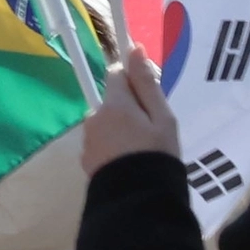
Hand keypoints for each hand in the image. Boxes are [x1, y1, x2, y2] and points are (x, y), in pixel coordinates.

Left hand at [78, 41, 182, 172]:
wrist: (138, 201)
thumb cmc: (156, 155)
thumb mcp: (162, 118)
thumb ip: (146, 83)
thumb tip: (134, 48)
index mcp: (114, 104)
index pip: (116, 74)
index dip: (132, 81)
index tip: (147, 98)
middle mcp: (95, 117)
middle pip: (111, 101)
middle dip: (128, 110)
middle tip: (151, 132)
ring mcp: (88, 140)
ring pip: (105, 124)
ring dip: (119, 130)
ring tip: (141, 152)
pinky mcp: (86, 161)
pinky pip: (101, 144)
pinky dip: (112, 149)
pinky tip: (129, 164)